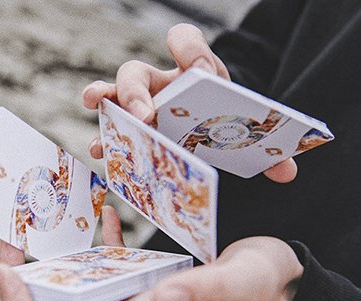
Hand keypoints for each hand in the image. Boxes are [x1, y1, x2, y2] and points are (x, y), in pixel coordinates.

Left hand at [0, 205, 302, 300]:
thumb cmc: (263, 286)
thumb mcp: (242, 282)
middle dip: (25, 285)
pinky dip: (98, 246)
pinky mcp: (148, 286)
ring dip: (54, 267)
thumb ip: (206, 292)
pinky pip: (110, 271)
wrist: (278, 288)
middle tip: (9, 243)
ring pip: (79, 293)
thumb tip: (163, 299)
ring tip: (40, 229)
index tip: (3, 273)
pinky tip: (105, 215)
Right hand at [83, 23, 296, 183]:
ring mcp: (142, 102)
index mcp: (193, 74)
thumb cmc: (221, 123)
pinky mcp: (132, 124)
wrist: (206, 128)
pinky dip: (104, 134)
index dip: (190, 50)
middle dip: (137, 90)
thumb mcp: (242, 131)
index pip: (186, 42)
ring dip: (106, 98)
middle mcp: (161, 84)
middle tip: (144, 115)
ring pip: (116, 93)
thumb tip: (287, 172)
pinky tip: (100, 149)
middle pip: (140, 71)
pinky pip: (112, 124)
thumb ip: (266, 150)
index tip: (198, 72)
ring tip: (97, 104)